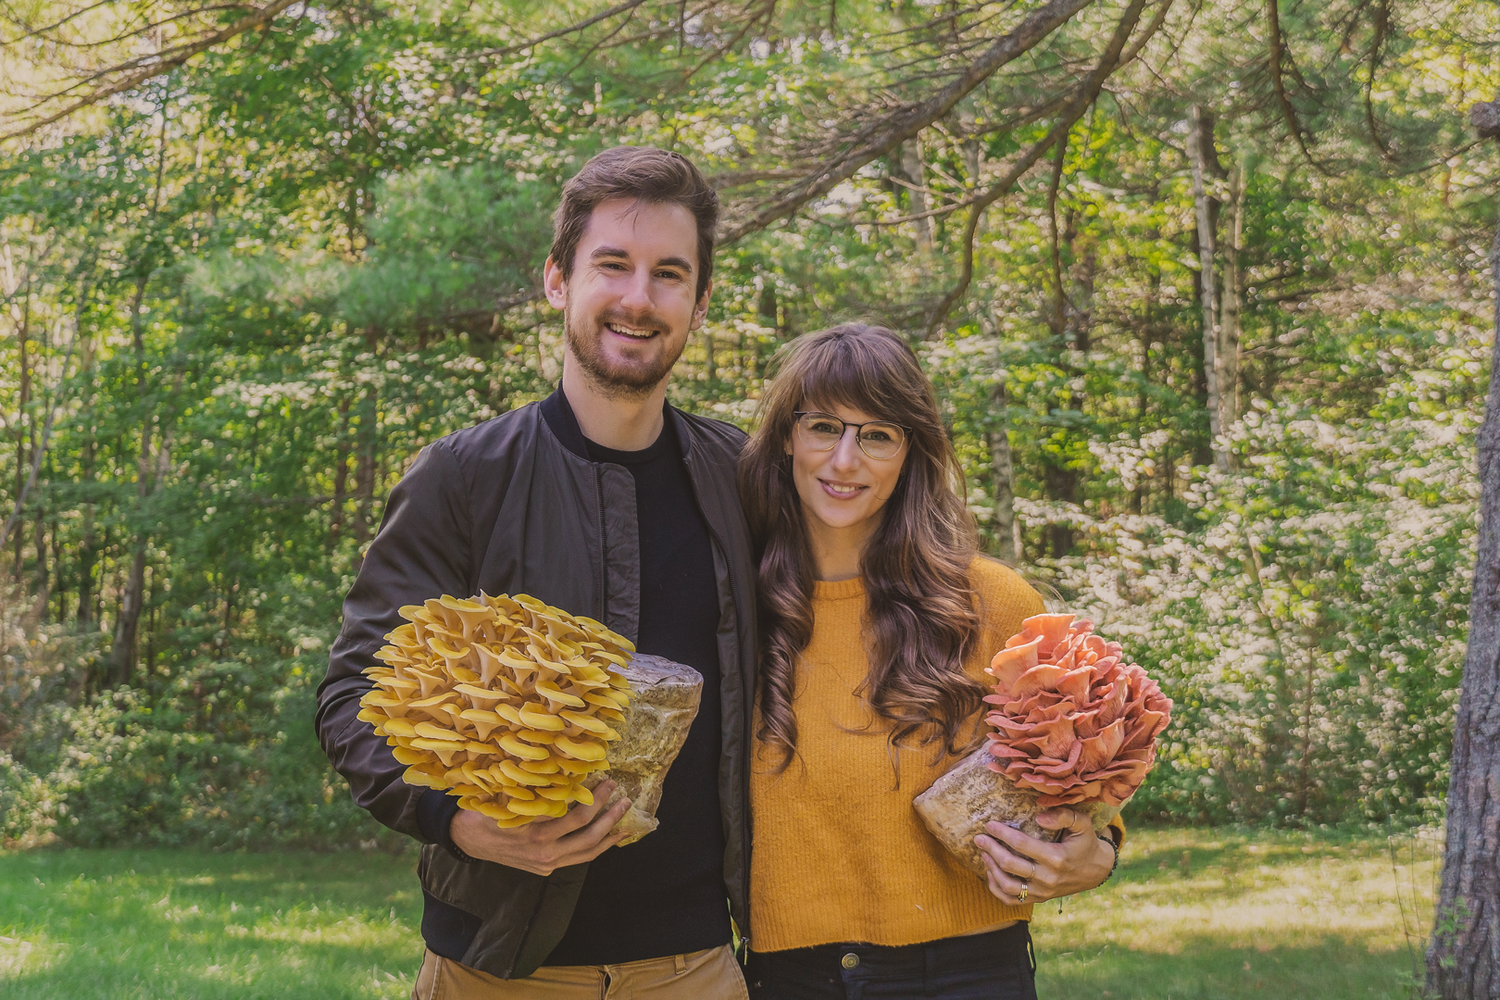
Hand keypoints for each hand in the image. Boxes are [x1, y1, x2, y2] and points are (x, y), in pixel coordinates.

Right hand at [450, 780, 631, 875]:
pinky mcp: (547, 868)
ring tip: (627, 816)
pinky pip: (579, 858)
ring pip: (588, 851)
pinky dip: (598, 847)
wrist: (466, 840)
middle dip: (609, 812)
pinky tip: (613, 837)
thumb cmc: (486, 810)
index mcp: (535, 829)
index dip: (594, 796)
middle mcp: (544, 849)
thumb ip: (533, 785)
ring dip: (610, 832)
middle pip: (587, 832)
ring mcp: (547, 862)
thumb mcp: (506, 794)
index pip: (575, 813)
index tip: (605, 778)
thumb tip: (562, 763)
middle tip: (622, 793)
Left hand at [974, 807, 1114, 905]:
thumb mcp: (1082, 824)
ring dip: (991, 868)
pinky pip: (1012, 900)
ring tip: (983, 853)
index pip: (1022, 845)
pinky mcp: (1039, 899)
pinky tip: (990, 873)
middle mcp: (1048, 878)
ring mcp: (1043, 892)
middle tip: (979, 838)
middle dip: (991, 849)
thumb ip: (1063, 816)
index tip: (990, 824)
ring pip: (1008, 886)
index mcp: (1057, 858)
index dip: (1003, 833)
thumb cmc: (1085, 842)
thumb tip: (1039, 818)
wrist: (1096, 870)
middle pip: (1010, 865)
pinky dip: (996, 889)